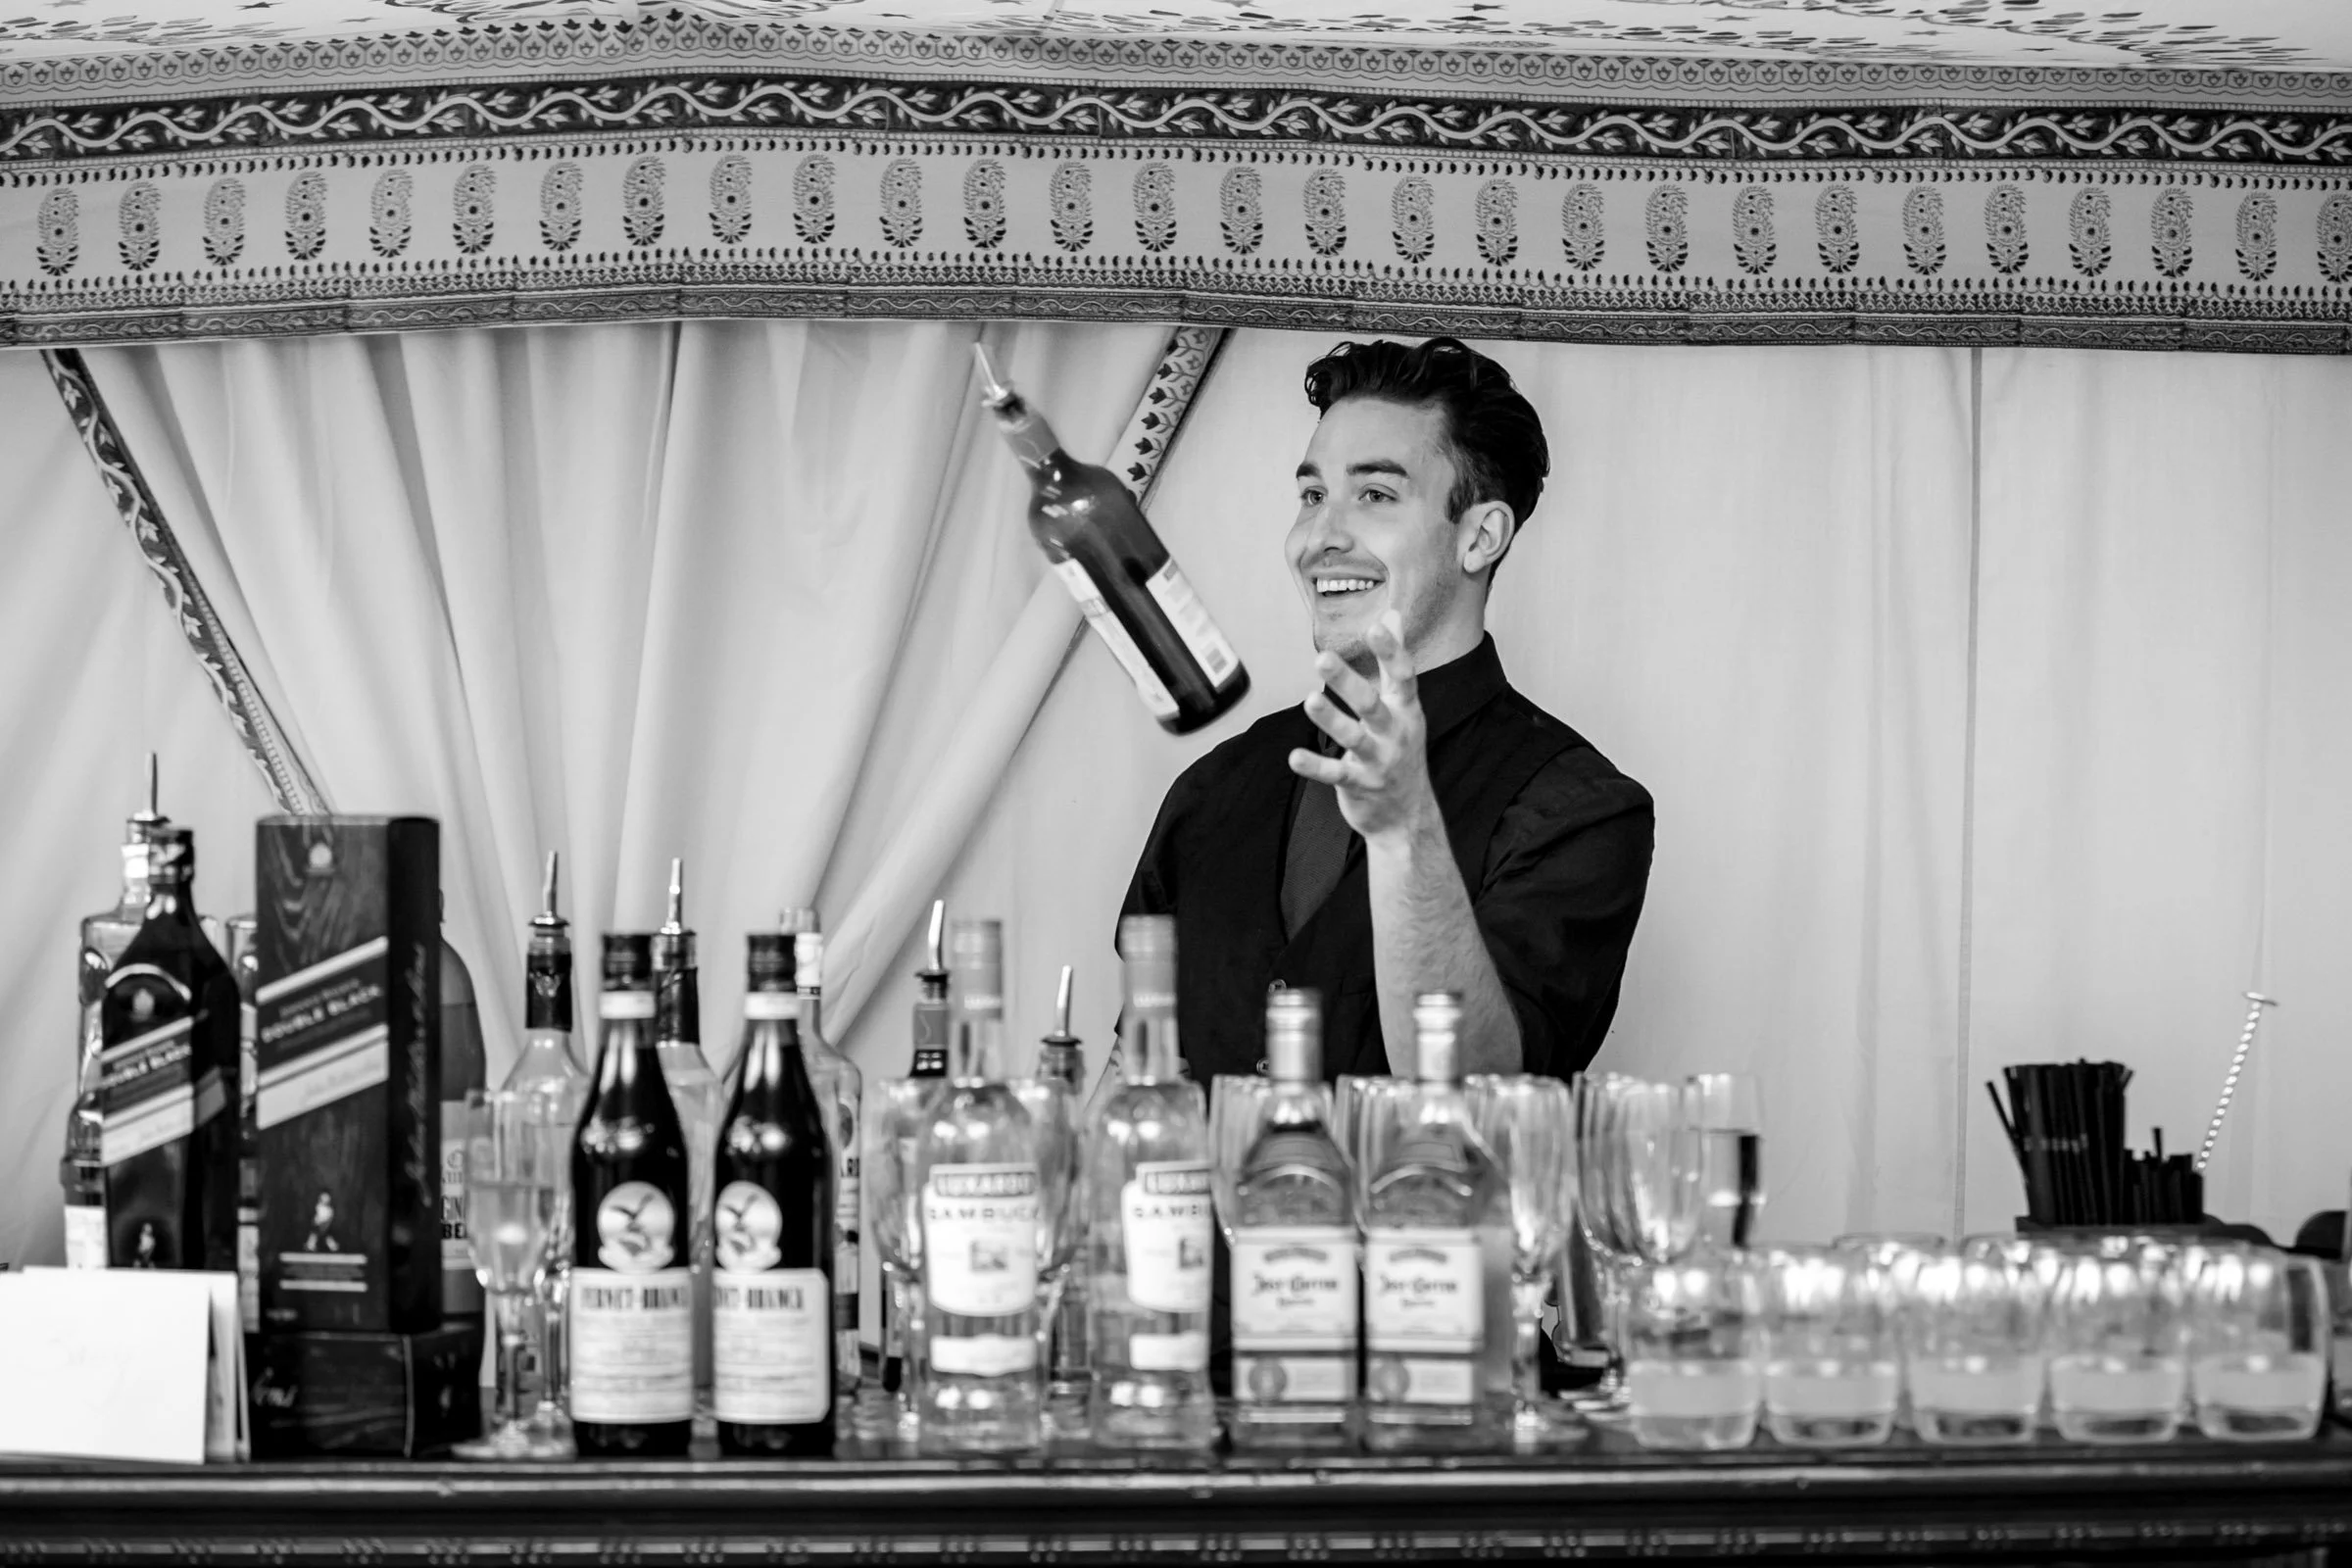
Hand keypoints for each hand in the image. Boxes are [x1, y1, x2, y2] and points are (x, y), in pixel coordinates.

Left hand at [1289, 611, 1440, 845]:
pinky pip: (1335, 775)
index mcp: (1407, 711)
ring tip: (1310, 699)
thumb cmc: (1400, 751)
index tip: (1376, 627)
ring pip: (1353, 738)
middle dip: (1348, 682)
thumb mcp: (1404, 707)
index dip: (1392, 651)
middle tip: (1321, 657)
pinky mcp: (1359, 785)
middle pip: (1372, 705)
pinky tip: (1294, 757)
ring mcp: (1379, 762)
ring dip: (1331, 720)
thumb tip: (1393, 615)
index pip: (1404, 676)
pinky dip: (1315, 767)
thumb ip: (1392, 663)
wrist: (1408, 816)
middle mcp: (1396, 734)